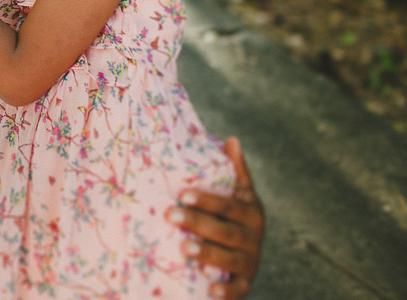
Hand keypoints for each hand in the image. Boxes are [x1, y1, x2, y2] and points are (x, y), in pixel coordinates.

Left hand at [166, 137, 263, 298]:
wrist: (242, 255)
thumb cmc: (230, 216)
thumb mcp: (236, 193)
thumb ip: (234, 170)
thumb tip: (232, 139)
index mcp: (250, 212)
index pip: (229, 205)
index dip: (207, 200)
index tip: (183, 194)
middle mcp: (254, 237)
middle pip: (226, 231)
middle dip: (198, 224)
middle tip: (170, 216)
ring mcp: (250, 262)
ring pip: (230, 259)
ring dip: (208, 254)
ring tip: (183, 247)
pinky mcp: (245, 284)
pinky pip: (238, 290)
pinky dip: (226, 292)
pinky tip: (209, 290)